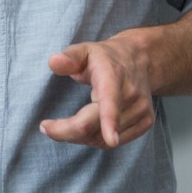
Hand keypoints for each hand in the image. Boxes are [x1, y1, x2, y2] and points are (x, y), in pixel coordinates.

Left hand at [40, 34, 154, 148]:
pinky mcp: (146, 122)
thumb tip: (53, 62)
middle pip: (97, 126)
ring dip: (79, 136)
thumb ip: (69, 57)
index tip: (111, 139)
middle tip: (45, 127)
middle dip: (67, 131)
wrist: (139, 60)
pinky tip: (86, 127)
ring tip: (65, 124)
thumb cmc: (104, 57)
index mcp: (114, 76)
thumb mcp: (84, 50)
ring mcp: (141, 110)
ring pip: (103, 139)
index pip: (111, 100)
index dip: (110, 120)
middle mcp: (131, 94)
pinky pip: (113, 142)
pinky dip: (95, 139)